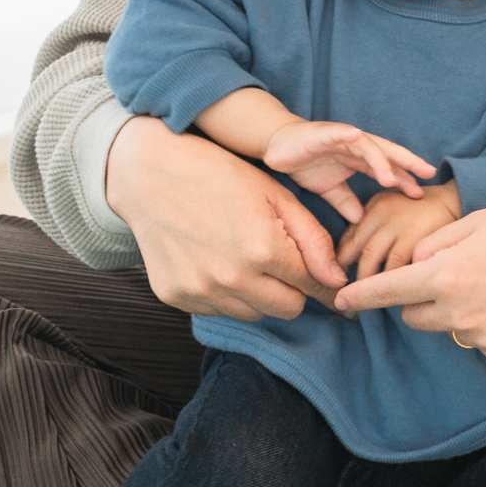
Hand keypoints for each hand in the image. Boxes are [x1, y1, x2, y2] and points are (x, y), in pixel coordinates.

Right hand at [105, 113, 345, 321]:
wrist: (149, 173)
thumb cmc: (218, 174)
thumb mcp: (275, 194)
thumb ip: (312, 239)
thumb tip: (336, 280)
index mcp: (262, 249)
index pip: (311, 286)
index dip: (324, 284)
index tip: (331, 287)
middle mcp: (231, 278)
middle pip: (287, 309)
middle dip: (293, 290)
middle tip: (282, 263)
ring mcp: (201, 291)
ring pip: (254, 314)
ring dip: (259, 293)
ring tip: (245, 257)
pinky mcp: (177, 297)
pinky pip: (219, 310)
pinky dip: (226, 294)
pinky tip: (216, 261)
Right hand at [261, 117, 436, 221]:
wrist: (277, 147)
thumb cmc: (305, 163)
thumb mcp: (329, 189)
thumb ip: (346, 202)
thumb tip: (361, 220)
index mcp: (359, 159)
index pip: (388, 168)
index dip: (405, 179)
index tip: (421, 194)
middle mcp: (356, 146)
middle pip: (388, 153)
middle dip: (408, 162)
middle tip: (429, 174)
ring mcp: (342, 137)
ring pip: (368, 146)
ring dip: (381, 161)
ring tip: (392, 179)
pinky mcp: (324, 133)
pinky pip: (339, 133)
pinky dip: (349, 134)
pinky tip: (358, 136)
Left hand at [333, 198, 485, 362]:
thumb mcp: (480, 221)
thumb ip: (437, 245)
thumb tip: (414, 264)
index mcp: (447, 276)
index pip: (387, 291)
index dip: (360, 296)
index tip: (340, 301)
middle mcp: (460, 315)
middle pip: (415, 316)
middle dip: (421, 297)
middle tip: (455, 272)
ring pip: (451, 329)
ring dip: (460, 311)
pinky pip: (484, 342)